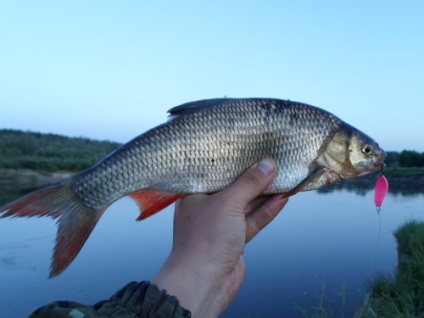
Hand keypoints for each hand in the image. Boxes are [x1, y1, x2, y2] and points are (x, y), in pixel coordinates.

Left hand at [152, 159, 288, 316]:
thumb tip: (268, 164)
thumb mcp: (227, 203)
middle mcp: (207, 206)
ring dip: (266, 192)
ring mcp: (222, 223)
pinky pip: (253, 219)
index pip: (218, 171)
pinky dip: (267, 210)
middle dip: (256, 176)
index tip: (255, 149)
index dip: (237, 160)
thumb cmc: (205, 240)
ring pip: (247, 204)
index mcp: (195, 194)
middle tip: (275, 161)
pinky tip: (282, 198)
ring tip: (284, 176)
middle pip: (235, 187)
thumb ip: (249, 183)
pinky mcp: (235, 238)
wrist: (204, 282)